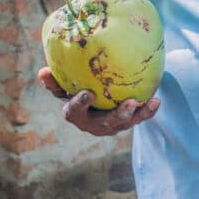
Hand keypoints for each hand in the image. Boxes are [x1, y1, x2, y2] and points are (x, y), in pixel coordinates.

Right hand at [38, 67, 159, 136]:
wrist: (91, 101)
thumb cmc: (73, 88)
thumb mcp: (62, 85)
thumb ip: (54, 80)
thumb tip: (42, 71)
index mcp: (75, 114)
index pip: (74, 111)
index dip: (80, 104)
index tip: (88, 93)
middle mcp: (93, 125)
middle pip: (106, 123)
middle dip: (118, 115)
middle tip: (128, 103)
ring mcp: (111, 126)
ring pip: (125, 123)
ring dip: (138, 113)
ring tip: (149, 102)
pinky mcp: (125, 123)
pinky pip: (138, 117)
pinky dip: (148, 110)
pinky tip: (156, 99)